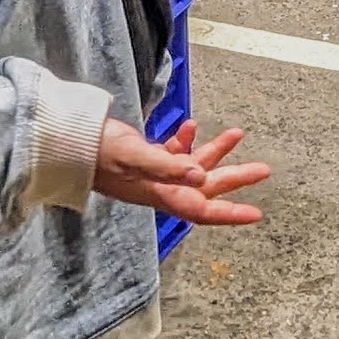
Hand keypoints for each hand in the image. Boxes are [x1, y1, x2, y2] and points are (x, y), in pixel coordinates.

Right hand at [92, 115, 268, 226]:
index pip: (204, 209)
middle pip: (209, 187)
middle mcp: (165, 187)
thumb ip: (169, 166)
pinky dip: (187, 139)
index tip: (255, 214)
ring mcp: (158, 172)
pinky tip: (192, 124)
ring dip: (218, 151)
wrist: (74, 144)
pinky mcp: (149, 157)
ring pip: (196, 165)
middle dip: (236, 178)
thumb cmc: (102, 155)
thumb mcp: (137, 158)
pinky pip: (176, 151)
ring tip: (238, 133)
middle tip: (263, 170)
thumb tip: (200, 175)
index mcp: (165, 194)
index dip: (230, 214)